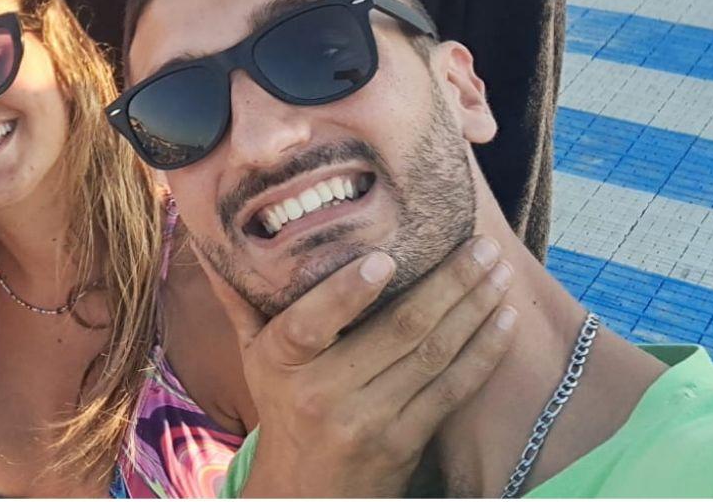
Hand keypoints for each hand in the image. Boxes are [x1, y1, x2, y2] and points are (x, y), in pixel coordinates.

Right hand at [205, 236, 519, 497]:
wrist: (307, 492)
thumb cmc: (283, 405)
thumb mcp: (253, 355)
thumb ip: (241, 296)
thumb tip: (208, 236)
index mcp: (281, 363)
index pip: (309, 325)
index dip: (348, 293)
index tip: (384, 259)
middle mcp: (322, 393)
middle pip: (397, 330)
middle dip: (449, 282)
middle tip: (482, 245)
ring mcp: (368, 420)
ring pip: (432, 354)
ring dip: (474, 308)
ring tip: (499, 269)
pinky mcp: (405, 441)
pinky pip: (451, 389)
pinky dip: (483, 352)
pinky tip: (503, 319)